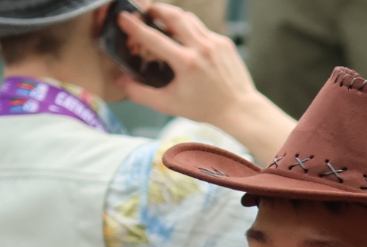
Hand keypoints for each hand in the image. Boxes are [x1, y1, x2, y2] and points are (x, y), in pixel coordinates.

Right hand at [117, 2, 294, 162]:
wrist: (240, 109)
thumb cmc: (205, 109)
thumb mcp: (169, 104)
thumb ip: (141, 93)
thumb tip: (120, 82)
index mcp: (186, 62)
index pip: (153, 37)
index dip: (134, 26)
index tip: (123, 18)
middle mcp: (201, 48)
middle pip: (174, 15)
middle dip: (156, 9)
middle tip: (146, 12)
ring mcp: (215, 43)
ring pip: (189, 18)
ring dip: (174, 16)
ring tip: (163, 20)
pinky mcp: (225, 43)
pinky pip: (203, 29)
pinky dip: (191, 30)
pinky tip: (186, 38)